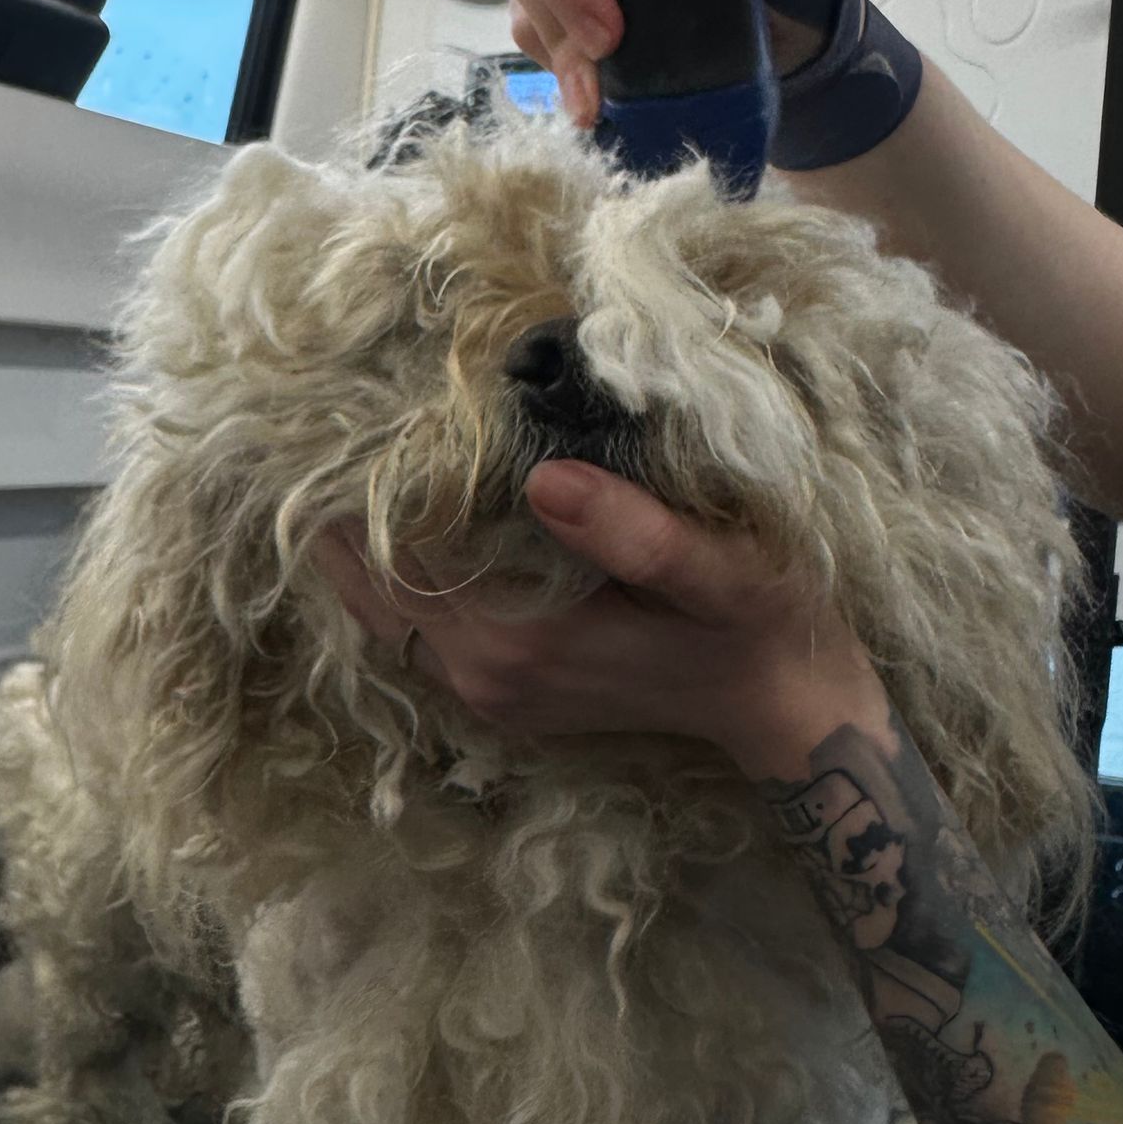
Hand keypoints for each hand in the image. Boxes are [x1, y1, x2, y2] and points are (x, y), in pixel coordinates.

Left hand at [316, 457, 888, 778]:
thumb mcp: (720, 572)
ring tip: (362, 458)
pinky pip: (420, 629)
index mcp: (517, 645)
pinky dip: (403, 575)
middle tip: (336, 424)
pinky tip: (413, 515)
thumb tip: (543, 482)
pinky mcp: (508, 692)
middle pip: (369, 592)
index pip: (392, 563)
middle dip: (347, 516)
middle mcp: (485, 679)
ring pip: (387, 613)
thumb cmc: (761, 626)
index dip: (363, 493)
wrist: (786, 706)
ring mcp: (492, 693)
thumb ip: (636, 533)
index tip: (349, 417)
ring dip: (368, 546)